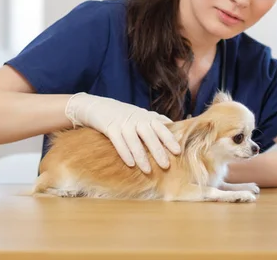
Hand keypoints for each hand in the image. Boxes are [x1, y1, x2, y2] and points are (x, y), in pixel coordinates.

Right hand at [65, 92, 180, 172]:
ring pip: (133, 140)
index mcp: (146, 117)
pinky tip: (130, 163)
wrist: (98, 107)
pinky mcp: (110, 127)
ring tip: (147, 170)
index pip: (161, 127)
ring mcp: (122, 123)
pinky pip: (118, 141)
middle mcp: (136, 119)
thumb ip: (157, 121)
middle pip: (149, 135)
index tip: (178, 151)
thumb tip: (176, 128)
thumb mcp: (141, 115)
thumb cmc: (124, 114)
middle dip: (158, 150)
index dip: (169, 139)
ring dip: (141, 155)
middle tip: (165, 165)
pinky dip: (124, 152)